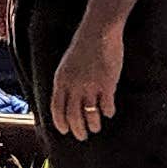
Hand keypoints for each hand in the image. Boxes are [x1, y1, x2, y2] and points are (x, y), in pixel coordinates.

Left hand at [51, 22, 123, 139]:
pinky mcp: (107, 85)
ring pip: (90, 115)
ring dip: (93, 124)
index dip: (61, 123)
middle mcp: (74, 87)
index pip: (57, 109)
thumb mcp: (67, 64)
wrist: (98, 31)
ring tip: (95, 128)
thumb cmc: (83, 46)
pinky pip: (107, 105)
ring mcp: (90, 86)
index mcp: (61, 81)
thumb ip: (66, 82)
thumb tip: (68, 100)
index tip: (65, 131)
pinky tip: (109, 112)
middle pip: (73, 116)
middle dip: (78, 130)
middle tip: (82, 136)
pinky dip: (108, 112)